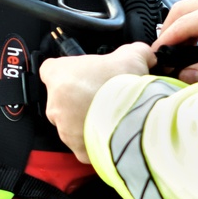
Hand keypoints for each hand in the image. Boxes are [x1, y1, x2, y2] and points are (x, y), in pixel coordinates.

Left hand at [39, 43, 155, 163]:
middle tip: (102, 97)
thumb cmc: (123, 82)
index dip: (66, 72)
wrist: (132, 114)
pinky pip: (82, 145)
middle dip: (78, 99)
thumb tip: (147, 55)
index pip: (51, 70)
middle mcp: (55, 102)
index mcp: (59, 74)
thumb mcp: (132, 56)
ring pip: (71, 124)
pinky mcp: (77, 147)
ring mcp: (64, 128)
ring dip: (85, 120)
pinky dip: (94, 142)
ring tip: (110, 116)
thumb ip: (135, 51)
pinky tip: (110, 134)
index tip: (82, 75)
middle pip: (61, 99)